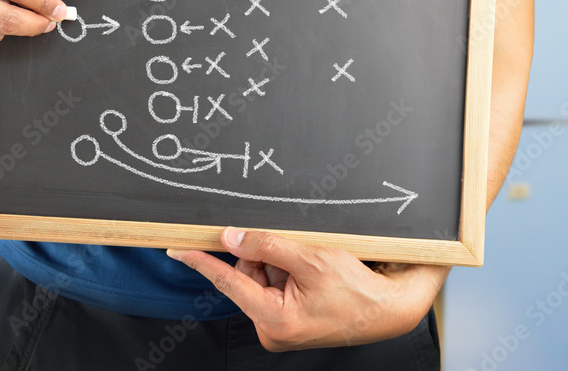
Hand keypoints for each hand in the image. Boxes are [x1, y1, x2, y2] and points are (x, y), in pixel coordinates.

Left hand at [167, 227, 448, 350]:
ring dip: (279, 264)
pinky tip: (311, 275)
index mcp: (275, 320)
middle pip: (246, 275)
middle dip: (265, 257)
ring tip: (311, 269)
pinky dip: (286, 272)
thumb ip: (268, 246)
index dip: (202, 262)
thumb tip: (231, 237)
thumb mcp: (312, 259)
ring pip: (259, 277)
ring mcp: (278, 327)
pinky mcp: (286, 321)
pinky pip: (273, 285)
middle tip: (298, 256)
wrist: (390, 309)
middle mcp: (271, 329)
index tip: (177, 248)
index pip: (228, 282)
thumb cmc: (361, 292)